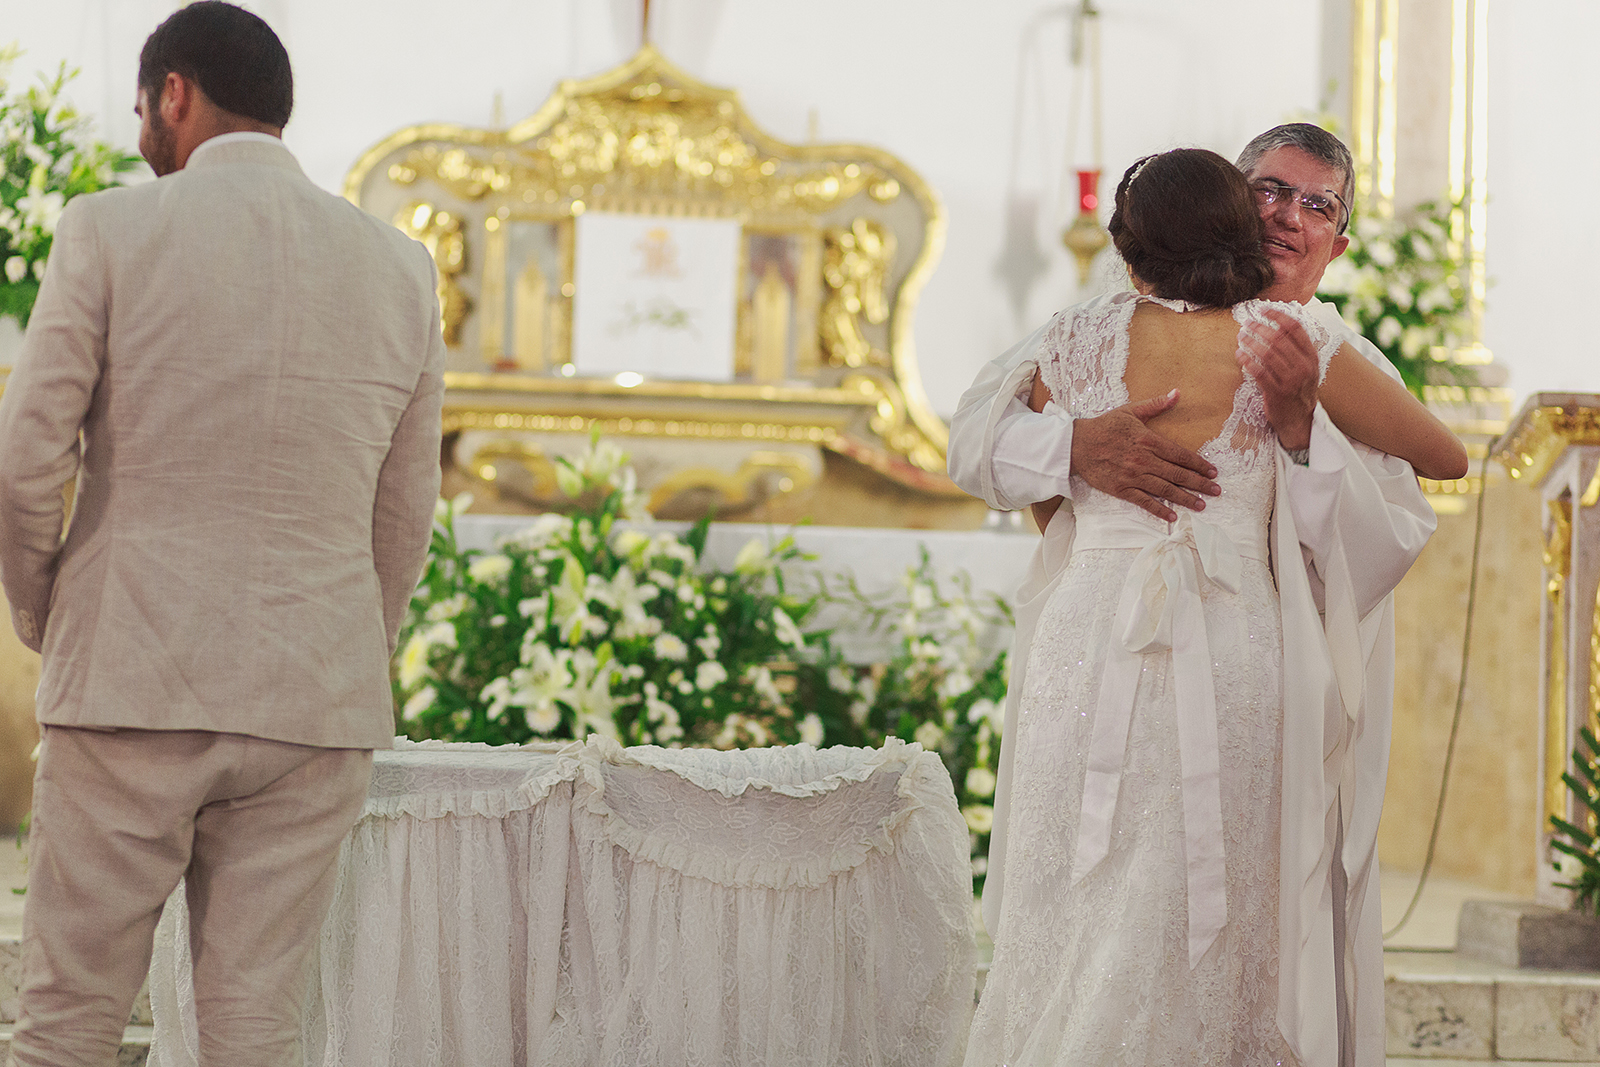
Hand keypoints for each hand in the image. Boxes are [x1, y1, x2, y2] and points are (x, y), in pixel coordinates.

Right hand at [1070, 391, 1219, 521]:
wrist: (1076, 445)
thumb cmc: (1104, 426)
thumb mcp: (1130, 410)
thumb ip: (1156, 404)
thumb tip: (1177, 393)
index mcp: (1148, 440)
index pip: (1180, 455)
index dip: (1199, 464)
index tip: (1212, 471)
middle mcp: (1143, 460)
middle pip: (1177, 474)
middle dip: (1200, 483)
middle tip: (1216, 490)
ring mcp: (1132, 476)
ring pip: (1165, 490)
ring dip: (1185, 498)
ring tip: (1202, 505)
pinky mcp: (1121, 489)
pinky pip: (1144, 502)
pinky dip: (1159, 510)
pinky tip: (1173, 516)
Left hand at [1238, 308, 1317, 450]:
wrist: (1300, 420)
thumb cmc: (1299, 389)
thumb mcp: (1306, 367)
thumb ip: (1296, 348)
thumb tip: (1279, 323)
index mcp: (1311, 357)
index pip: (1295, 328)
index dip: (1278, 316)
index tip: (1263, 310)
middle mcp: (1303, 367)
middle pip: (1278, 339)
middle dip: (1260, 328)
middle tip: (1247, 324)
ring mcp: (1290, 381)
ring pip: (1267, 354)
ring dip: (1251, 343)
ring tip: (1241, 337)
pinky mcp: (1276, 393)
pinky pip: (1258, 372)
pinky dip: (1247, 361)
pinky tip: (1240, 355)